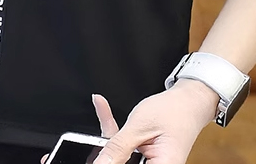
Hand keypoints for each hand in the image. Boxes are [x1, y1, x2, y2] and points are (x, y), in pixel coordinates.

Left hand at [39, 80, 217, 163]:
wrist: (191, 99)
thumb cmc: (174, 111)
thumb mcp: (140, 126)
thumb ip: (117, 146)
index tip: (82, 163)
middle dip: (96, 159)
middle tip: (64, 156)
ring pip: (114, 160)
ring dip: (100, 145)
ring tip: (75, 135)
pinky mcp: (141, 154)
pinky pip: (119, 147)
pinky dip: (109, 127)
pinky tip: (100, 104)